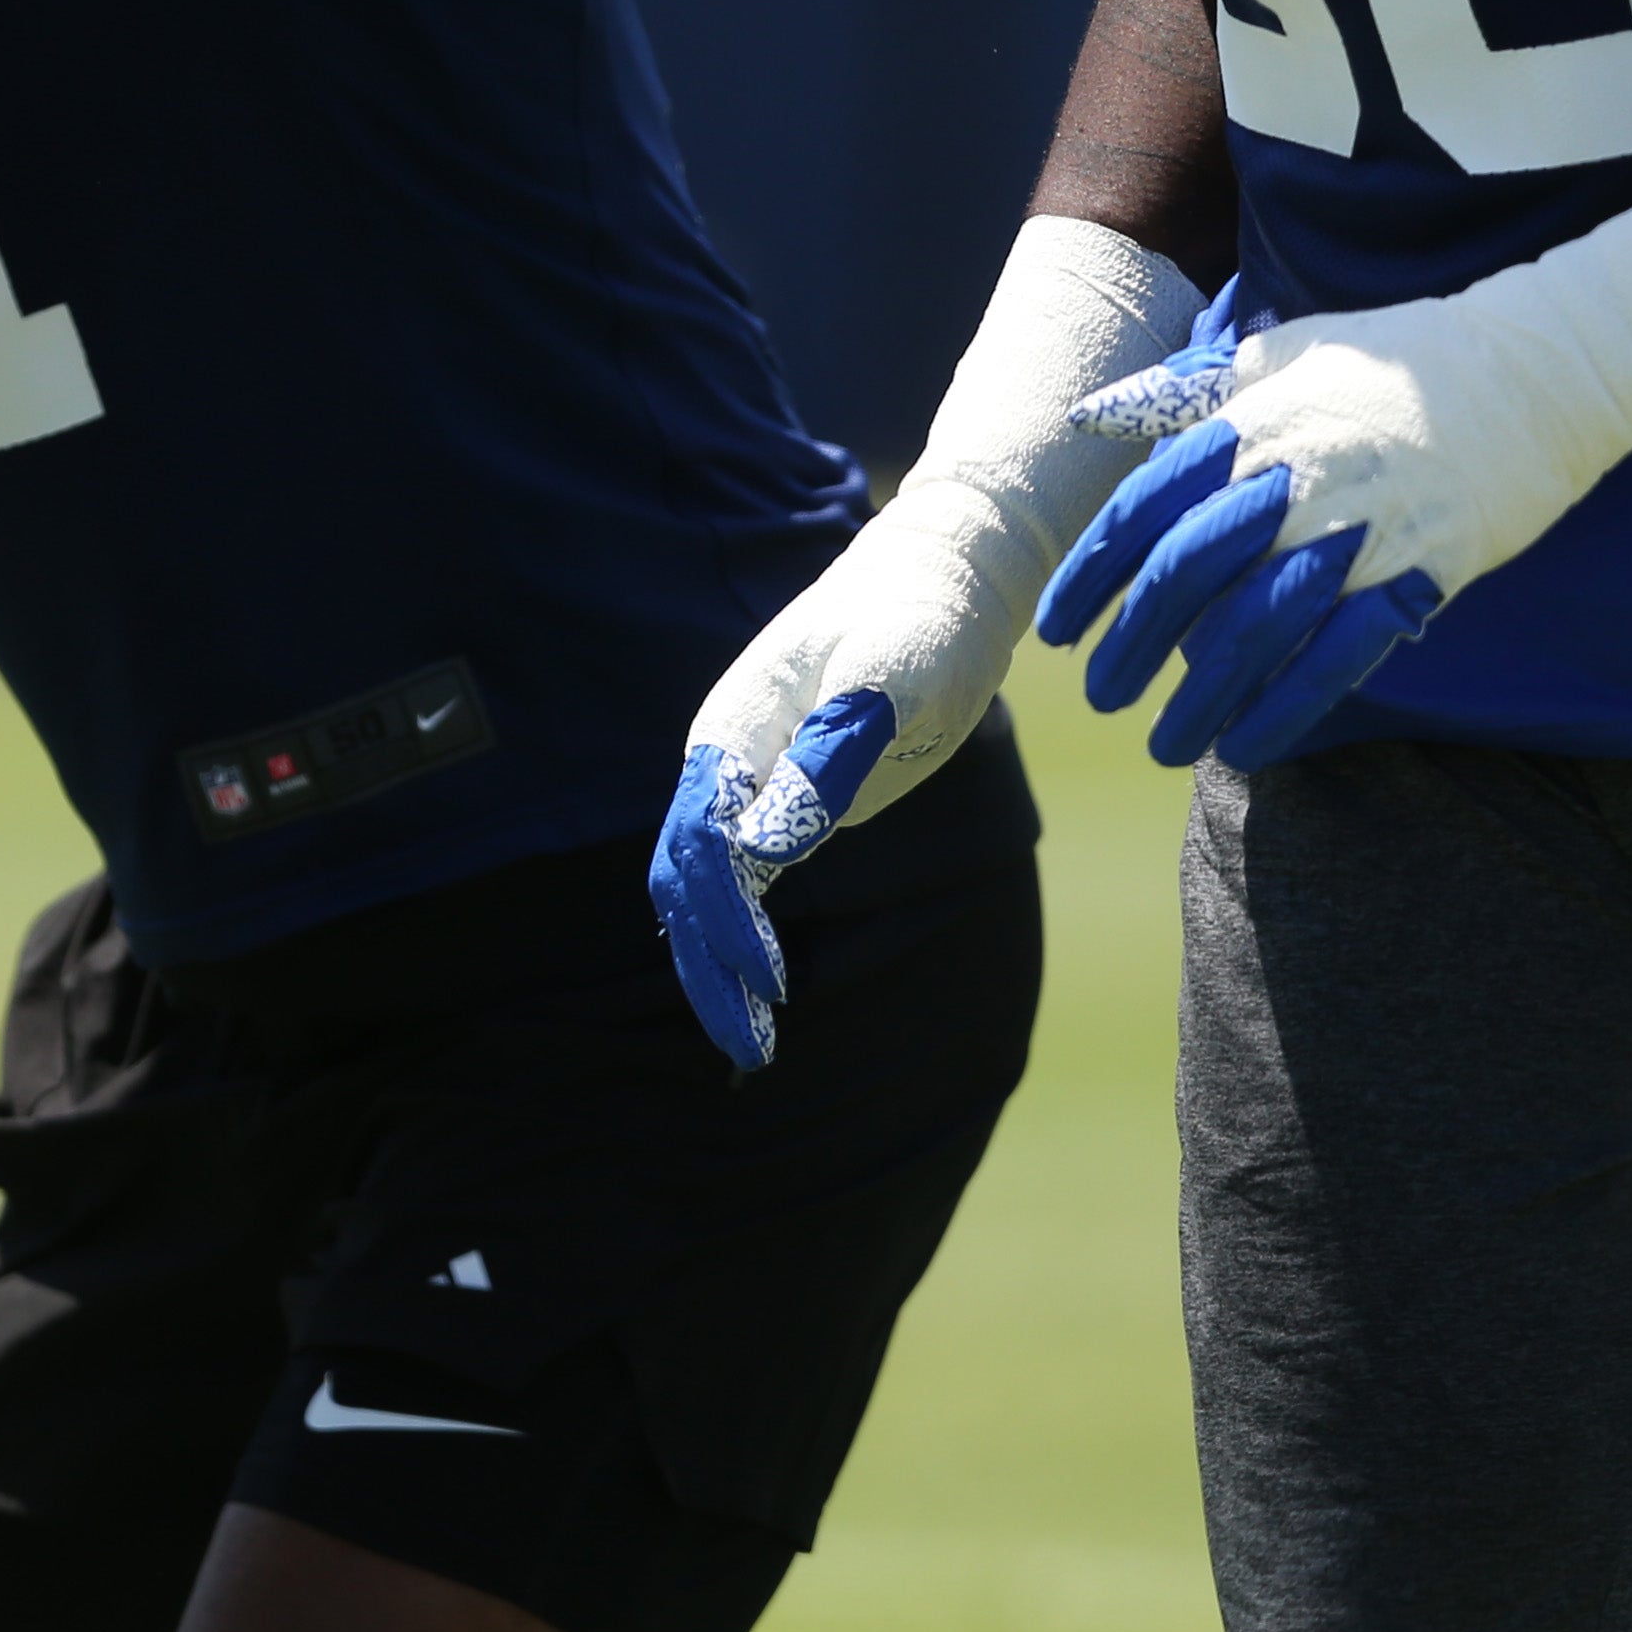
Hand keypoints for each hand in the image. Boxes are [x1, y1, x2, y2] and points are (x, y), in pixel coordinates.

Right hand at [651, 481, 1045, 1069]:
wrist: (944, 582)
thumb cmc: (918, 621)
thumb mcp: (886, 683)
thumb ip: (827, 759)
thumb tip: (766, 848)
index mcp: (730, 733)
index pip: (699, 846)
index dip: (723, 922)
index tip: (767, 985)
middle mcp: (729, 762)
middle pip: (686, 880)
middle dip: (707, 966)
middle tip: (751, 1049)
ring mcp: (758, 782)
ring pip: (711, 887)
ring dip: (721, 963)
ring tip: (756, 1042)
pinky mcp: (796, 797)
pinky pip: (749, 877)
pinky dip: (746, 937)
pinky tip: (766, 986)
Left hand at [1033, 277, 1595, 767]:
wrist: (1539, 366)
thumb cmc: (1397, 361)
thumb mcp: (1281, 354)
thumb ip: (1184, 392)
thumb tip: (1092, 416)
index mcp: (1248, 426)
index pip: (1143, 511)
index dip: (1092, 577)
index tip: (1060, 631)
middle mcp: (1292, 479)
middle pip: (1186, 576)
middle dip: (1134, 646)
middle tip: (1103, 697)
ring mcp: (1358, 528)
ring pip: (1255, 628)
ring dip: (1199, 696)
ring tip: (1162, 744)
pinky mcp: (1420, 570)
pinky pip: (1338, 654)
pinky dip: (1285, 708)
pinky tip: (1245, 747)